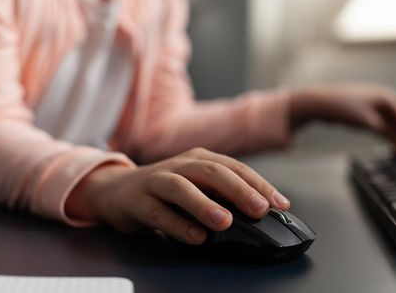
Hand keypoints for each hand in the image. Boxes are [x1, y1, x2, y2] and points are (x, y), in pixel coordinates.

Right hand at [65, 148, 290, 244]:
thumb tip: (259, 212)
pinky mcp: (138, 200)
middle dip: (238, 190)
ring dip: (205, 204)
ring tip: (225, 222)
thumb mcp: (195, 185)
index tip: (279, 204)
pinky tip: (195, 237)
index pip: (234, 167)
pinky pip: (158, 213)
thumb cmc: (164, 189)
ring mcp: (157, 181)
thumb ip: (221, 195)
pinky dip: (178, 225)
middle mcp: (180, 165)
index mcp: (199, 159)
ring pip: (181, 187)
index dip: (259, 184)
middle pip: (211, 172)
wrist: (116, 189)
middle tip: (259, 209)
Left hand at [290, 83, 395, 155]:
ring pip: (390, 121)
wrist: (319, 102)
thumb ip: (388, 132)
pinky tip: (388, 140)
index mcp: (388, 97)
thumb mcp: (369, 123)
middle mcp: (383, 97)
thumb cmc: (344, 109)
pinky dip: (385, 131)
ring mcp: (373, 102)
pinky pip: (380, 121)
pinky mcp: (364, 108)